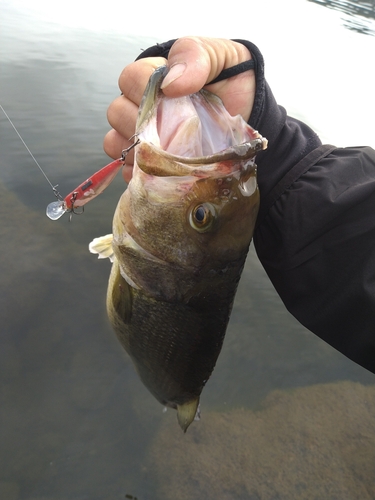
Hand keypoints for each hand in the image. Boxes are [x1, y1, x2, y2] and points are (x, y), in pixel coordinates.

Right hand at [103, 37, 255, 181]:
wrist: (253, 119)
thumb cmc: (234, 83)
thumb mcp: (221, 57)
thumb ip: (194, 56)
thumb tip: (169, 84)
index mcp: (156, 78)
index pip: (130, 79)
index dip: (143, 89)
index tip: (171, 97)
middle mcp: (143, 106)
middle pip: (117, 112)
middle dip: (141, 123)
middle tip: (171, 131)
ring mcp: (145, 136)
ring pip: (116, 142)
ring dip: (137, 151)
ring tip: (166, 154)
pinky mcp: (150, 163)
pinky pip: (128, 170)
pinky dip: (139, 174)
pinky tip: (161, 174)